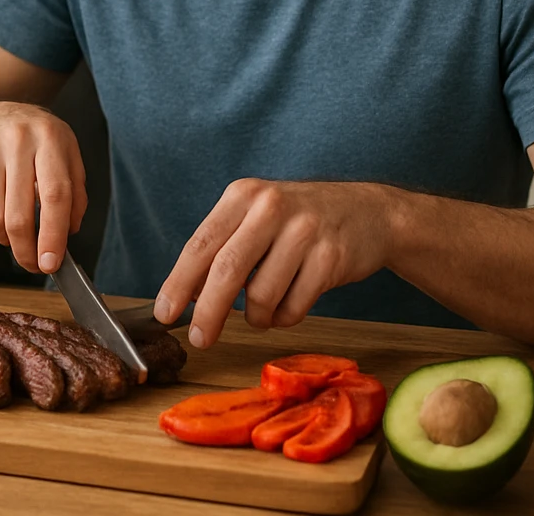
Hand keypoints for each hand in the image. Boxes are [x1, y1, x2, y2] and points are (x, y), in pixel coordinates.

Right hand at [0, 101, 86, 274]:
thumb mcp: (68, 156)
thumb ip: (75, 195)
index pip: (54, 196)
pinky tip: (1, 218)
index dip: (53, 235)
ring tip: (18, 239)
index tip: (51, 263)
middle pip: (19, 214)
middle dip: (26, 251)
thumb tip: (68, 234)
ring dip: (7, 240)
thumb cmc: (38, 142)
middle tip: (33, 265)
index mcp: (50, 139)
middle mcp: (17, 141)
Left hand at [156, 179, 394, 347]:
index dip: (179, 282)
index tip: (165, 313)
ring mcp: (305, 231)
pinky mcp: (331, 257)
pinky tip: (290, 303)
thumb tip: (185, 295)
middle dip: (208, 312)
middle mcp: (271, 207)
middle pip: (227, 270)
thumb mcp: (256, 218)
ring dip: (256, 316)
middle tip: (200, 339)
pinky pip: (294, 307)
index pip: (200, 244)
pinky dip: (285, 317)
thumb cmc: (299, 221)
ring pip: (262, 295)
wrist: (369, 214)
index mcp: (243, 195)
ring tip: (263, 310)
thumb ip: (222, 248)